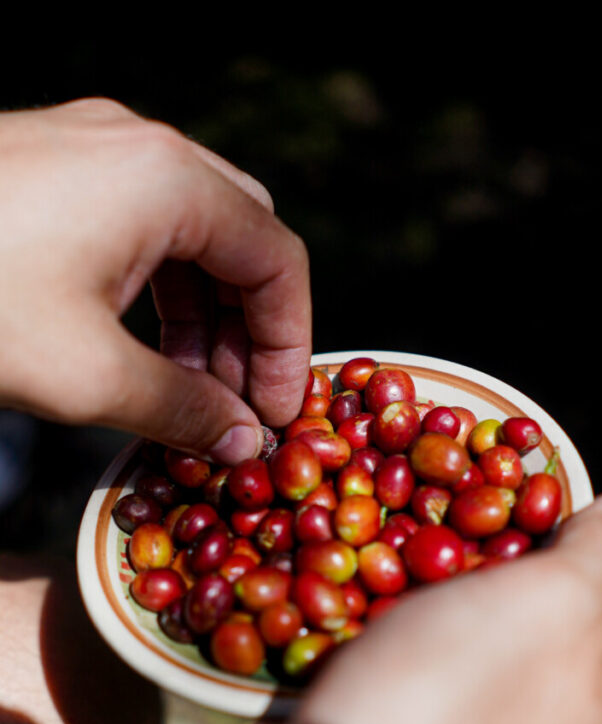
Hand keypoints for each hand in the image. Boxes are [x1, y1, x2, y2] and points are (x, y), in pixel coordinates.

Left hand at [0, 99, 310, 462]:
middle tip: (238, 402)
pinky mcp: (56, 171)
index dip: (290, 345)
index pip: (276, 261)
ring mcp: (94, 151)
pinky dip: (157, 293)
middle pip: (242, 240)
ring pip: (192, 236)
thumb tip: (241, 442)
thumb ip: (182, 410)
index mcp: (166, 181)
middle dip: (249, 328)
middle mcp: (140, 149)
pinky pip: (139, 229)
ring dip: (203, 316)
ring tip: (189, 389)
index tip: (280, 412)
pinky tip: (141, 348)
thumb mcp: (85, 375)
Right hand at [189, 491, 601, 723]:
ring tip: (356, 525)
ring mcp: (448, 722)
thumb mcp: (555, 606)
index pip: (586, 576)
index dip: (541, 519)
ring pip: (424, 618)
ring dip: (389, 575)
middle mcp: (532, 711)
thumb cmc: (456, 698)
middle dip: (453, 544)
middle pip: (499, 593)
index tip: (482, 480)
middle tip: (408, 497)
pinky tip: (319, 582)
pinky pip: (367, 649)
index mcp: (595, 686)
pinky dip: (346, 616)